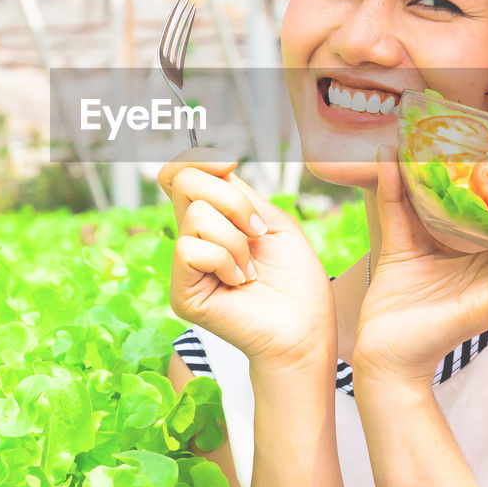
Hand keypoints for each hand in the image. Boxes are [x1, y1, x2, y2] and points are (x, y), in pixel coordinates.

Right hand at [159, 148, 336, 367]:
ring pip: (196, 216)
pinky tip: (240, 283)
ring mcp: (185, 266)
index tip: (228, 163)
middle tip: (256, 231)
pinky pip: (191, 249)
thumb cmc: (297, 281)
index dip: (196, 158)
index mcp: (214, 219)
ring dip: (237, 241)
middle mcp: (193, 239)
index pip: (180, 175)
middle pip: (183, 182)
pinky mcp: (182, 293)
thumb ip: (238, 193)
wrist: (306, 328)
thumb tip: (214, 164)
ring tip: (251, 269)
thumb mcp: (272, 222)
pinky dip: (226, 260)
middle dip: (231, 199)